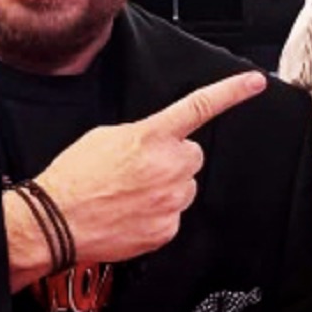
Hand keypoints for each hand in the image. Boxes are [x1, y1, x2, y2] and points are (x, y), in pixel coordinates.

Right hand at [15, 71, 266, 276]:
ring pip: (185, 187)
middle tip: (142, 170)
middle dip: (175, 160)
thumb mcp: (105, 137)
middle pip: (194, 156)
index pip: (200, 106)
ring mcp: (171, 199)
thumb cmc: (75, 178)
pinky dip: (158, 215)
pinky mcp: (168, 228)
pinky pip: (174, 216)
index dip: (232, 92)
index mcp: (152, 136)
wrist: (57, 220)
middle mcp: (168, 166)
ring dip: (167, 188)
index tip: (254, 83)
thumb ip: (142, 135)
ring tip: (131, 193)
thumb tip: (155, 142)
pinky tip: (132, 213)